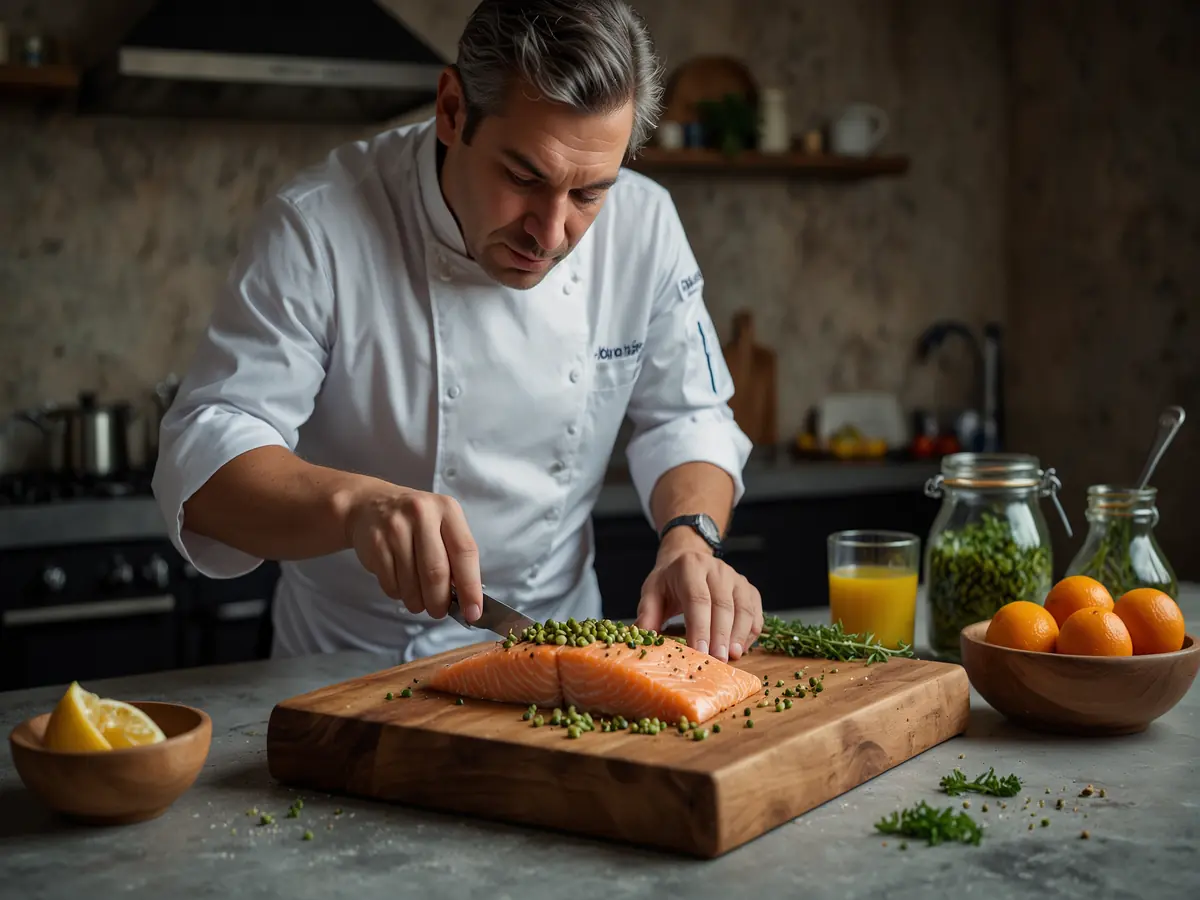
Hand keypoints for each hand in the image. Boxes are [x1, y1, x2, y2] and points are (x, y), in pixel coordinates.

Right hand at [343, 486, 482, 620]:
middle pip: (436, 572)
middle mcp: (422, 514)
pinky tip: (401, 586)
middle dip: (440, 601)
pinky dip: (399, 594)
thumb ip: (455, 554)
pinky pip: (391, 583)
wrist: (369, 505)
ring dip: (418, 602)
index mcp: (447, 510)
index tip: (473, 611)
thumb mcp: (441, 524)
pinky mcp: (375, 543)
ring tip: (419, 602)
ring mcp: (396, 528)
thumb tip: (466, 598)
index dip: (470, 586)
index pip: (465, 552)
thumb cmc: (415, 521)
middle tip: (439, 611)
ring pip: (411, 583)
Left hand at [634, 529, 762, 661]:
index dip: (701, 626)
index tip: (700, 651)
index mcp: (690, 567)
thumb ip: (647, 613)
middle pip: (723, 605)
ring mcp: (736, 578)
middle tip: (718, 660)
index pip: (698, 599)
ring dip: (739, 635)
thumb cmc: (669, 581)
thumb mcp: (652, 591)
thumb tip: (643, 637)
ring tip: (732, 657)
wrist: (688, 558)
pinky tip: (740, 648)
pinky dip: (751, 632)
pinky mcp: (749, 589)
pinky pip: (756, 612)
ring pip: (743, 608)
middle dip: (721, 635)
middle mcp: (717, 569)